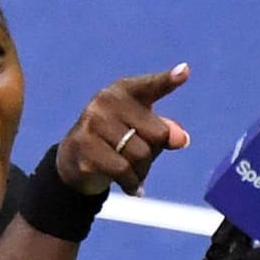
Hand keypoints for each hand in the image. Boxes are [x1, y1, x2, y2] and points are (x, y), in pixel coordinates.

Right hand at [58, 63, 191, 196]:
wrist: (75, 159)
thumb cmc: (118, 140)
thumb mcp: (143, 131)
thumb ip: (165, 131)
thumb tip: (181, 139)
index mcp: (124, 91)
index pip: (151, 86)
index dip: (168, 80)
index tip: (184, 72)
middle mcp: (106, 101)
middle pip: (157, 134)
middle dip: (155, 153)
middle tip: (141, 158)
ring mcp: (92, 122)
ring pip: (140, 155)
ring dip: (142, 171)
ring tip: (132, 172)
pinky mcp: (84, 146)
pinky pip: (123, 171)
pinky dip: (132, 184)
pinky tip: (132, 187)